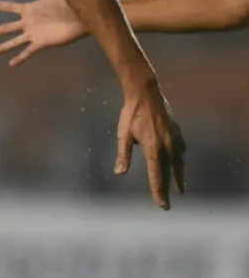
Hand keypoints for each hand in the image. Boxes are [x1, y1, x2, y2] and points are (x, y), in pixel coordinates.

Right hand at [0, 0, 86, 65]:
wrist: (82, 18)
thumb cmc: (68, 3)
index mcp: (30, 9)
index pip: (11, 8)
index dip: (1, 6)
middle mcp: (28, 23)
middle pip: (7, 28)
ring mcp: (33, 34)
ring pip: (14, 42)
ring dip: (2, 47)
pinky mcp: (41, 43)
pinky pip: (28, 52)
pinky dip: (20, 58)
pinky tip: (11, 65)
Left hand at [115, 83, 186, 208]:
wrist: (146, 93)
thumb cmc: (131, 114)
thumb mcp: (123, 135)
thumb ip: (123, 155)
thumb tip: (119, 173)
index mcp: (154, 148)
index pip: (157, 176)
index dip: (159, 192)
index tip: (162, 205)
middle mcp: (168, 146)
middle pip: (169, 174)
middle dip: (168, 190)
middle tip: (166, 205)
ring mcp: (175, 140)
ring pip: (178, 164)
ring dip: (177, 176)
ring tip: (177, 187)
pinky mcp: (178, 133)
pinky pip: (180, 152)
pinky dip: (178, 161)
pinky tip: (177, 163)